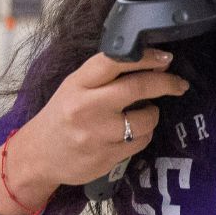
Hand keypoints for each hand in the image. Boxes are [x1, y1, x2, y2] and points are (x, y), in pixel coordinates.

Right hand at [5, 50, 190, 199]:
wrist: (37, 156)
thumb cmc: (62, 116)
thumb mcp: (75, 88)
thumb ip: (107, 77)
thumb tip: (154, 66)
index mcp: (78, 84)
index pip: (115, 61)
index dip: (146, 57)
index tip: (166, 59)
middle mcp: (87, 107)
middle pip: (138, 87)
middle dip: (166, 83)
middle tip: (179, 84)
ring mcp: (97, 134)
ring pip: (145, 119)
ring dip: (152, 114)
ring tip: (143, 114)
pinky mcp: (106, 157)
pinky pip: (141, 142)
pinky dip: (143, 135)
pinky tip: (131, 133)